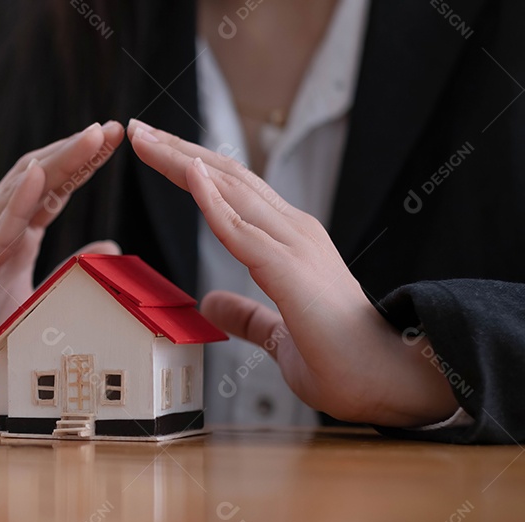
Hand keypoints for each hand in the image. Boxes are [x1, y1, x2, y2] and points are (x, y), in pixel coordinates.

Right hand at [0, 121, 124, 416]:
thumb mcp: (37, 308)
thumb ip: (69, 276)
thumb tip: (111, 247)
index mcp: (9, 239)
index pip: (50, 189)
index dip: (81, 162)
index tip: (115, 136)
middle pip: (35, 179)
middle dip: (75, 151)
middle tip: (113, 128)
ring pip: (16, 195)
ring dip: (55, 163)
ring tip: (90, 138)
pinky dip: (17, 204)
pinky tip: (39, 178)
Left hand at [126, 118, 457, 426]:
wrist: (391, 382)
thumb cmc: (344, 361)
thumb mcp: (278, 334)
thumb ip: (247, 315)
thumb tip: (211, 304)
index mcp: (290, 242)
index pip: (233, 192)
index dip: (193, 168)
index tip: (154, 150)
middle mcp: (294, 231)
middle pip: (227, 177)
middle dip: (179, 151)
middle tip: (139, 129)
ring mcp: (294, 245)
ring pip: (229, 190)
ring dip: (183, 161)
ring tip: (145, 137)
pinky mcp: (290, 269)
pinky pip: (241, 229)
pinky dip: (212, 199)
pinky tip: (188, 173)